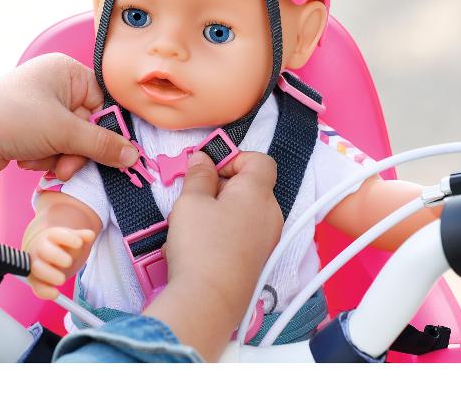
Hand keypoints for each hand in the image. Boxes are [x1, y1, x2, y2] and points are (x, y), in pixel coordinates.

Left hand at [0, 53, 138, 190]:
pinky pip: (53, 147)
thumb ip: (102, 145)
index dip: (106, 129)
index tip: (113, 152)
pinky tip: (27, 159)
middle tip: (67, 164)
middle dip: (76, 150)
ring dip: (60, 157)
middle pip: (88, 125)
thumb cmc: (9, 120)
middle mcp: (53, 85)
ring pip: (71, 141)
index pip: (103, 101)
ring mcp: (40, 107)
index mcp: (65, 72)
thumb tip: (133, 155)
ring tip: (40, 160)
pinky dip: (44, 158)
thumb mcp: (63, 132)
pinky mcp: (29, 128)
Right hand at [23, 226, 95, 299]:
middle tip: (69, 262)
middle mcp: (40, 249)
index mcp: (50, 236)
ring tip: (62, 279)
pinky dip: (44, 292)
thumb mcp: (73, 239)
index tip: (79, 243)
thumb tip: (90, 235)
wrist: (48, 254)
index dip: (68, 238)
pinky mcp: (35, 280)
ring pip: (36, 269)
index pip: (57, 234)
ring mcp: (35, 264)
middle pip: (44, 250)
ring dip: (49, 275)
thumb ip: (82, 237)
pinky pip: (36, 287)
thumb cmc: (62, 246)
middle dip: (56, 255)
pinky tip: (55, 293)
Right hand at [143, 151, 282, 360]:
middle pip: (250, 187)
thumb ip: (198, 175)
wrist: (209, 301)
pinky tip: (196, 249)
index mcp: (258, 193)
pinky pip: (240, 236)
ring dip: (217, 212)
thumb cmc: (201, 245)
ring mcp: (267, 240)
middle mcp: (270, 214)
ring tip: (189, 227)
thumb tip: (203, 159)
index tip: (208, 170)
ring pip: (242, 213)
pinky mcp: (258, 261)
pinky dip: (221, 235)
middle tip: (193, 198)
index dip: (234, 158)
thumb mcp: (190, 201)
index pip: (259, 160)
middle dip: (220, 188)